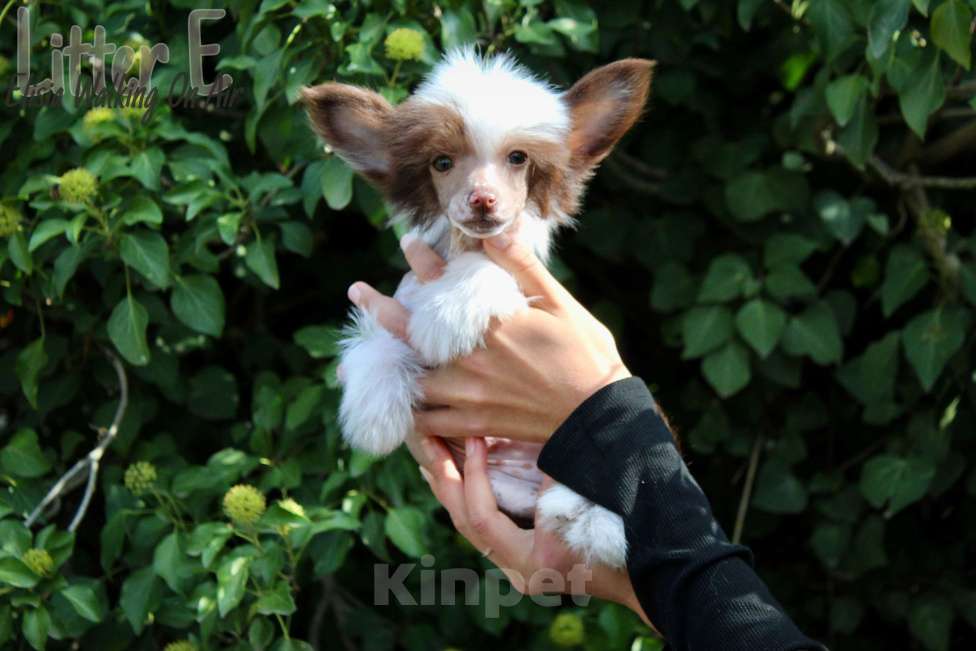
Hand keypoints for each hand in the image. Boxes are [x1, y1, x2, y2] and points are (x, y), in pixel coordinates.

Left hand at [347, 231, 630, 443]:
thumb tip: (494, 231)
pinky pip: (427, 422)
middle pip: (412, 332)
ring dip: (389, 365)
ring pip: (413, 378)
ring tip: (363, 360)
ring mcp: (468, 393)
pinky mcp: (472, 423)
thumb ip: (523, 266)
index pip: (446, 286)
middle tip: (357, 292)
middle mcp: (471, 358)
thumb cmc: (584, 354)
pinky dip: (410, 414)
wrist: (597, 417)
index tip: (408, 244)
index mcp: (492, 324)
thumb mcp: (560, 303)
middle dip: (381, 309)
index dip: (423, 262)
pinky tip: (397, 407)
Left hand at [419, 434, 650, 624]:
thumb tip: (518, 437)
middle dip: (444, 478)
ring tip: (432, 454)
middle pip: (466, 522)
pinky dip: (470, 496)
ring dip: (450, 487)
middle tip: (426, 440)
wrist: (653, 571)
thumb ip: (551, 477)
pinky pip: (485, 526)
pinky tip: (459, 474)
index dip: (474, 475)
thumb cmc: (625, 534)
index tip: (474, 439)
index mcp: (532, 562)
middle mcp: (518, 570)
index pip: (484, 517)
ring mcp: (519, 567)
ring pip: (470, 526)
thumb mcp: (584, 500)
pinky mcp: (524, 557)